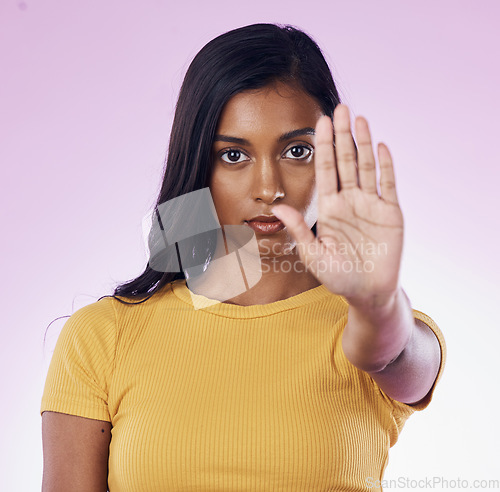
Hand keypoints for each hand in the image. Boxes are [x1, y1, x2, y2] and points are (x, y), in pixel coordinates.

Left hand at [272, 104, 403, 308]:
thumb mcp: (313, 254)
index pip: (325, 170)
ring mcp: (370, 204)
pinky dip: (385, 166)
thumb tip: (275, 207)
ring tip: (360, 118)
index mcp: (329, 208)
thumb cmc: (338, 276)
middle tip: (340, 107)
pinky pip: (388, 184)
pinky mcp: (390, 212)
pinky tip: (381, 146)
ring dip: (363, 143)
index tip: (319, 122)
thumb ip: (298, 229)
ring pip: (366, 166)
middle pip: (345, 161)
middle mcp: (349, 201)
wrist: (367, 292)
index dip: (323, 146)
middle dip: (342, 135)